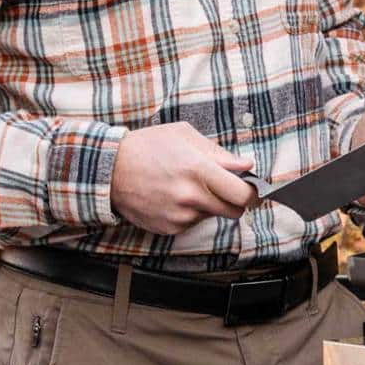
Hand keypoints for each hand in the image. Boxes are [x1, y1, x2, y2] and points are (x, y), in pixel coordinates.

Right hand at [110, 122, 256, 234]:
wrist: (108, 168)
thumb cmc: (147, 147)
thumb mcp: (185, 136)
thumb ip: (220, 153)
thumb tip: (246, 164)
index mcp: (199, 171)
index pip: (242, 194)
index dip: (254, 194)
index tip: (255, 191)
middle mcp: (190, 197)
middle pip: (234, 211)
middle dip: (235, 200)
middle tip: (224, 187)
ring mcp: (179, 215)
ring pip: (212, 216)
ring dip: (208, 204)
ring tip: (186, 186)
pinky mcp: (169, 228)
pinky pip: (192, 223)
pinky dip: (190, 212)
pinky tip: (173, 196)